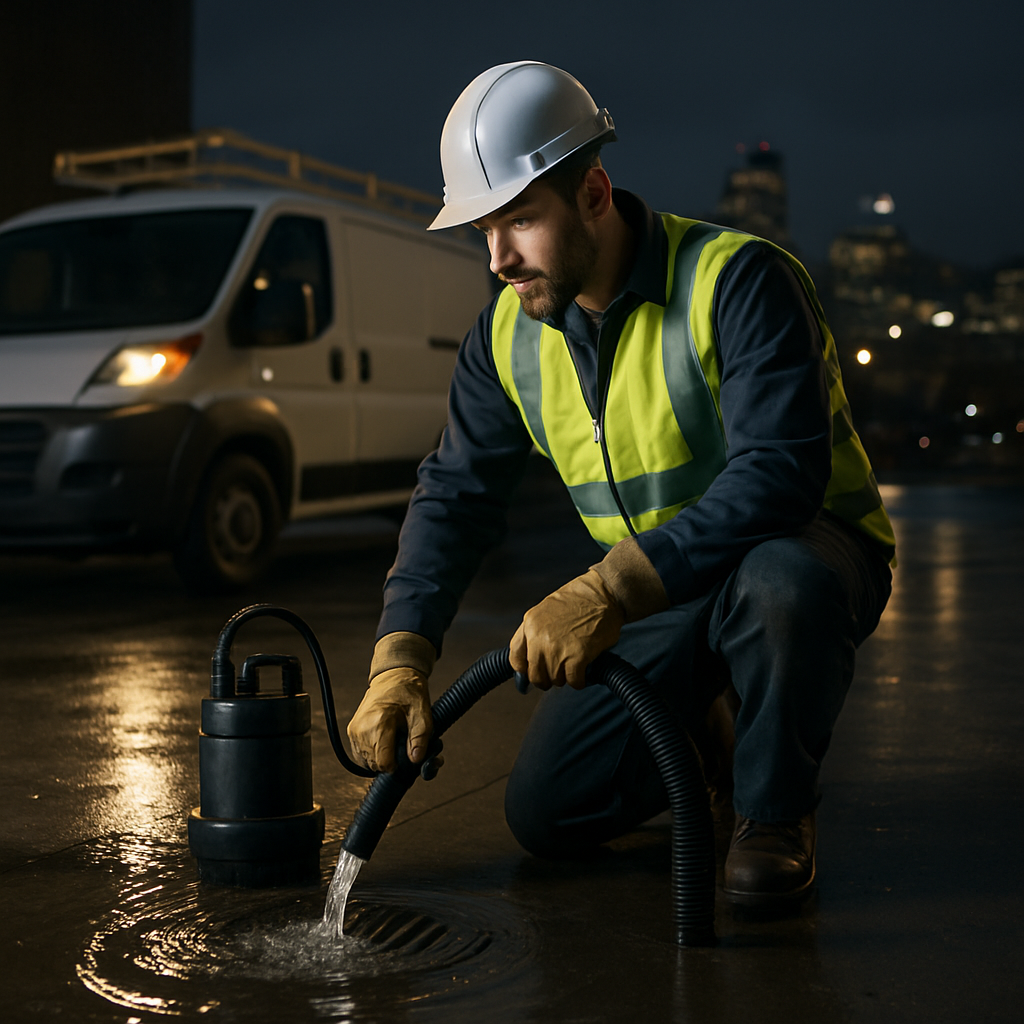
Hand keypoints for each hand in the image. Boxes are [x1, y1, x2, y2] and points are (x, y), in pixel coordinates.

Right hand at [347, 667, 431, 773]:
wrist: (393, 677)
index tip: (408, 756)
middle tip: (404, 746)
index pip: (383, 762)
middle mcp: (361, 728)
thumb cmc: (408, 693)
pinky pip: (362, 755)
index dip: (399, 765)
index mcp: (379, 722)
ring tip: (394, 741)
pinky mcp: (352, 733)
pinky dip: (374, 754)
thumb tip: (416, 759)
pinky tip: (385, 741)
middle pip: (376, 764)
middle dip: (392, 761)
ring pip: (368, 762)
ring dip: (383, 758)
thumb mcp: (422, 713)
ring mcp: (354, 731)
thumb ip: (420, 738)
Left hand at [510, 568, 624, 689]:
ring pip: (555, 680)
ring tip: (575, 666)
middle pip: (535, 675)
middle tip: (559, 673)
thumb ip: (536, 632)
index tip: (533, 672)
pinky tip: (585, 672)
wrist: (604, 594)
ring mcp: (557, 649)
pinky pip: (573, 682)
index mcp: (530, 625)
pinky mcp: (577, 657)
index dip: (525, 670)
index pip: (515, 658)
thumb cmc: (579, 600)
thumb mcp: (546, 610)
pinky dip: (580, 681)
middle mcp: (539, 638)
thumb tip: (532, 658)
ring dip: (566, 678)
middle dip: (547, 678)